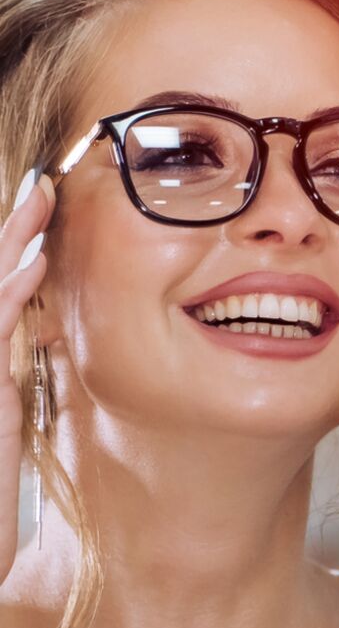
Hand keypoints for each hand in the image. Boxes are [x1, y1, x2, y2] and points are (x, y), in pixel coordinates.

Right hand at [0, 173, 53, 584]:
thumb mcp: (4, 440)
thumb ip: (13, 394)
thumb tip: (31, 354)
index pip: (0, 306)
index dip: (16, 258)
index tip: (45, 220)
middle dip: (12, 235)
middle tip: (44, 187)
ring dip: (12, 247)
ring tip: (41, 201)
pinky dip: (9, 294)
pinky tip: (33, 263)